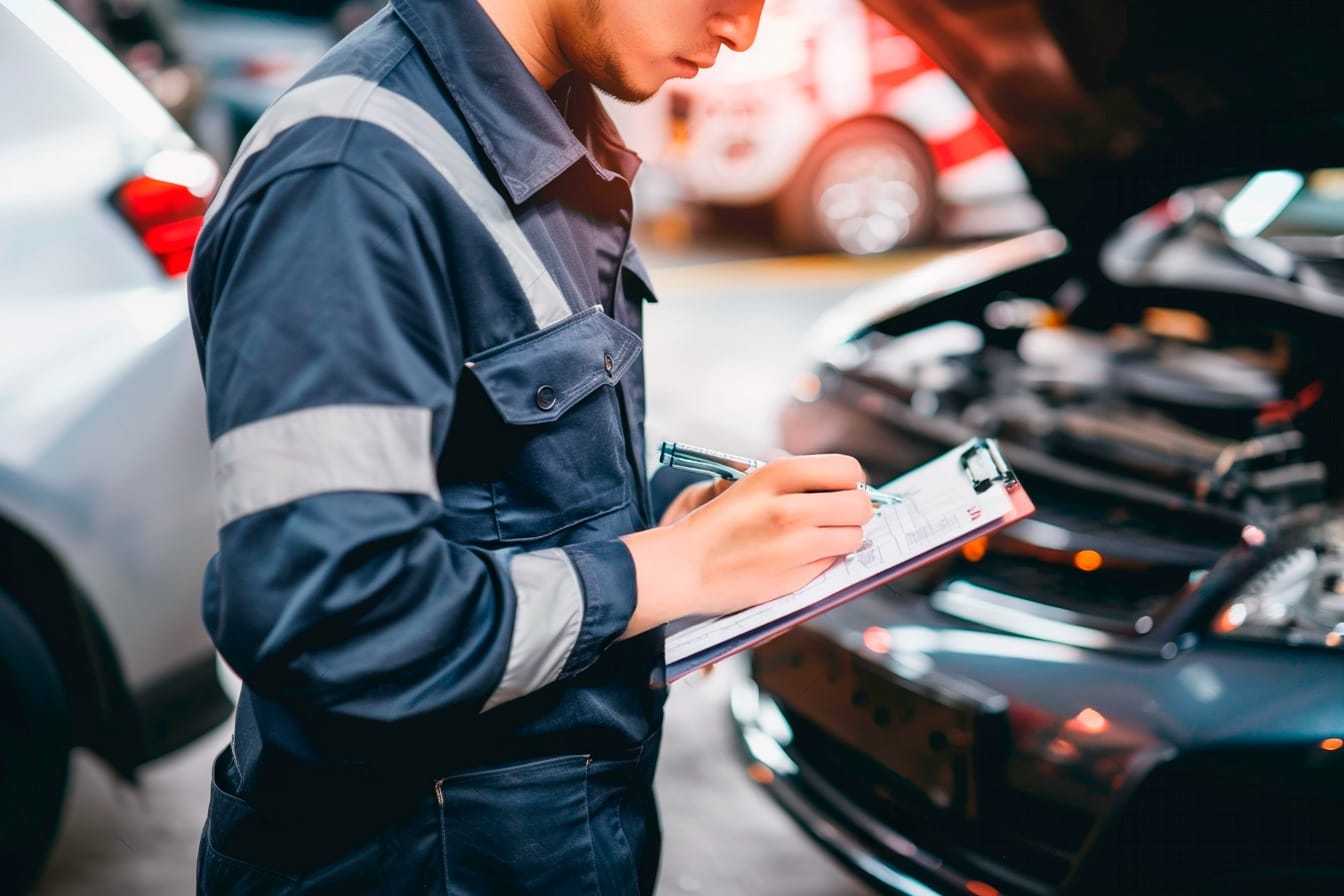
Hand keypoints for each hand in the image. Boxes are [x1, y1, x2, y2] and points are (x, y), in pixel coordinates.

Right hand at [620, 454, 873, 636]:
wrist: (684, 566)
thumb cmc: (718, 523)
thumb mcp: (753, 484)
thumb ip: (797, 481)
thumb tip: (850, 486)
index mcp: (776, 475)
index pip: (847, 469)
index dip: (851, 481)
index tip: (841, 489)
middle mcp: (789, 508)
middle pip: (860, 505)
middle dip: (855, 511)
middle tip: (837, 516)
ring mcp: (794, 546)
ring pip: (854, 537)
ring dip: (844, 538)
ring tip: (818, 538)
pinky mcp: (794, 578)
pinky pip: (833, 563)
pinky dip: (825, 560)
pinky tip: (799, 557)